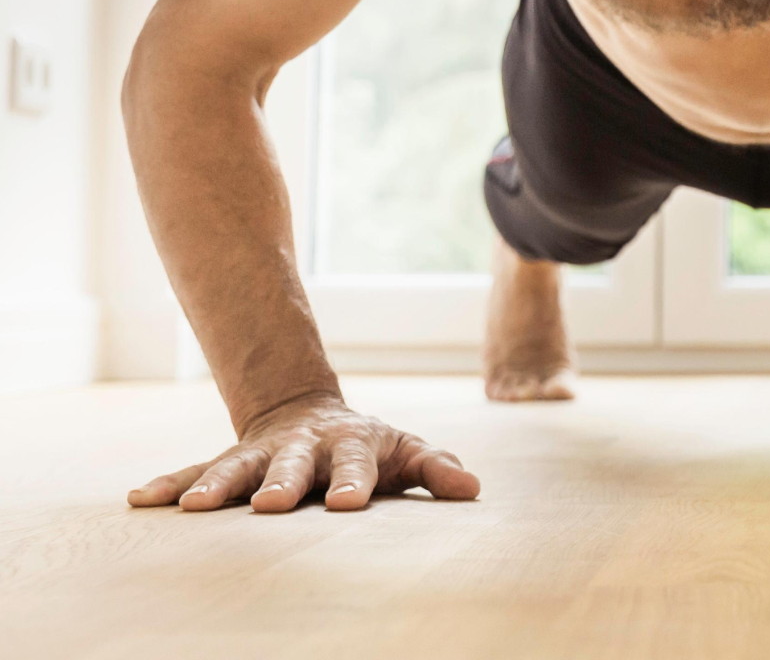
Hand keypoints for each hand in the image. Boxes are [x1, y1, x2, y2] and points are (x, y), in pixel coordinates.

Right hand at [127, 393, 479, 511]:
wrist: (313, 416)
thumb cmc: (371, 449)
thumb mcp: (407, 453)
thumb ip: (436, 469)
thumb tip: (472, 489)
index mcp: (352, 445)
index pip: (356, 464)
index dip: (353, 482)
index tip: (349, 505)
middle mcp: (303, 446)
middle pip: (291, 464)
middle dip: (280, 483)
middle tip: (268, 506)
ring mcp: (263, 452)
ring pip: (237, 466)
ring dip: (216, 485)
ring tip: (193, 509)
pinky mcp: (231, 462)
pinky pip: (197, 470)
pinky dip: (170, 484)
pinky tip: (142, 500)